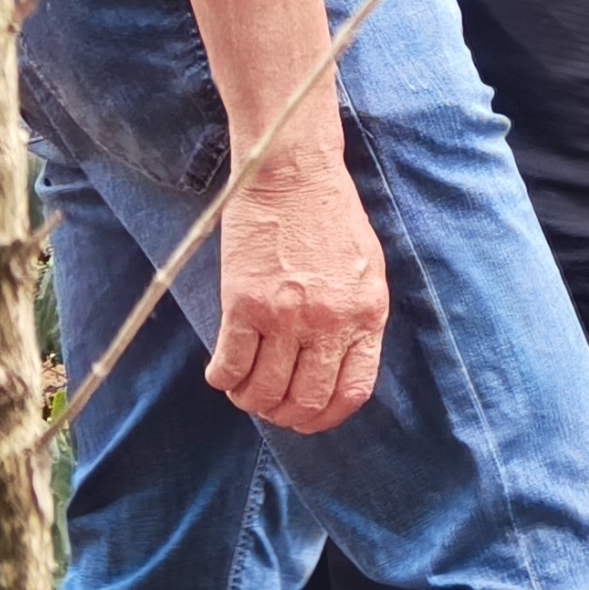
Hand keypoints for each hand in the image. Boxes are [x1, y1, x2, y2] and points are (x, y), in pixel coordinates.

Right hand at [209, 150, 387, 433]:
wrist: (293, 172)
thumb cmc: (329, 217)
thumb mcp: (365, 270)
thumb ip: (354, 319)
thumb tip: (333, 369)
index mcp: (366, 314)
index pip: (352, 392)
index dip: (326, 417)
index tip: (307, 417)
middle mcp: (329, 321)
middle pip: (304, 401)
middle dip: (283, 414)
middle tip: (269, 405)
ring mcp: (286, 316)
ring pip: (263, 392)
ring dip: (249, 401)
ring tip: (243, 389)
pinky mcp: (245, 304)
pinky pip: (229, 367)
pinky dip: (222, 380)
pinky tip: (222, 371)